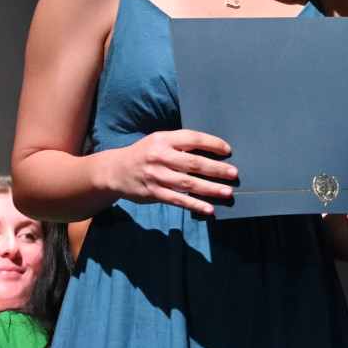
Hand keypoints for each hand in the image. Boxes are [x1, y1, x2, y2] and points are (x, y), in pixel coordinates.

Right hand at [99, 130, 236, 215]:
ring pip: (188, 183)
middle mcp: (159, 156)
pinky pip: (177, 199)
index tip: (228, 150)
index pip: (193, 139)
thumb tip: (212, 151)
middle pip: (193, 163)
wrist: (114, 171)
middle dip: (216, 169)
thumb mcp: (159, 141)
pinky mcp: (153, 193)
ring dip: (210, 188)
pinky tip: (209, 208)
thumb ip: (180, 144)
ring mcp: (156, 176)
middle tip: (234, 173)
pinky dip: (195, 204)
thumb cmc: (145, 154)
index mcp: (164, 139)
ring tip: (227, 192)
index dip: (212, 143)